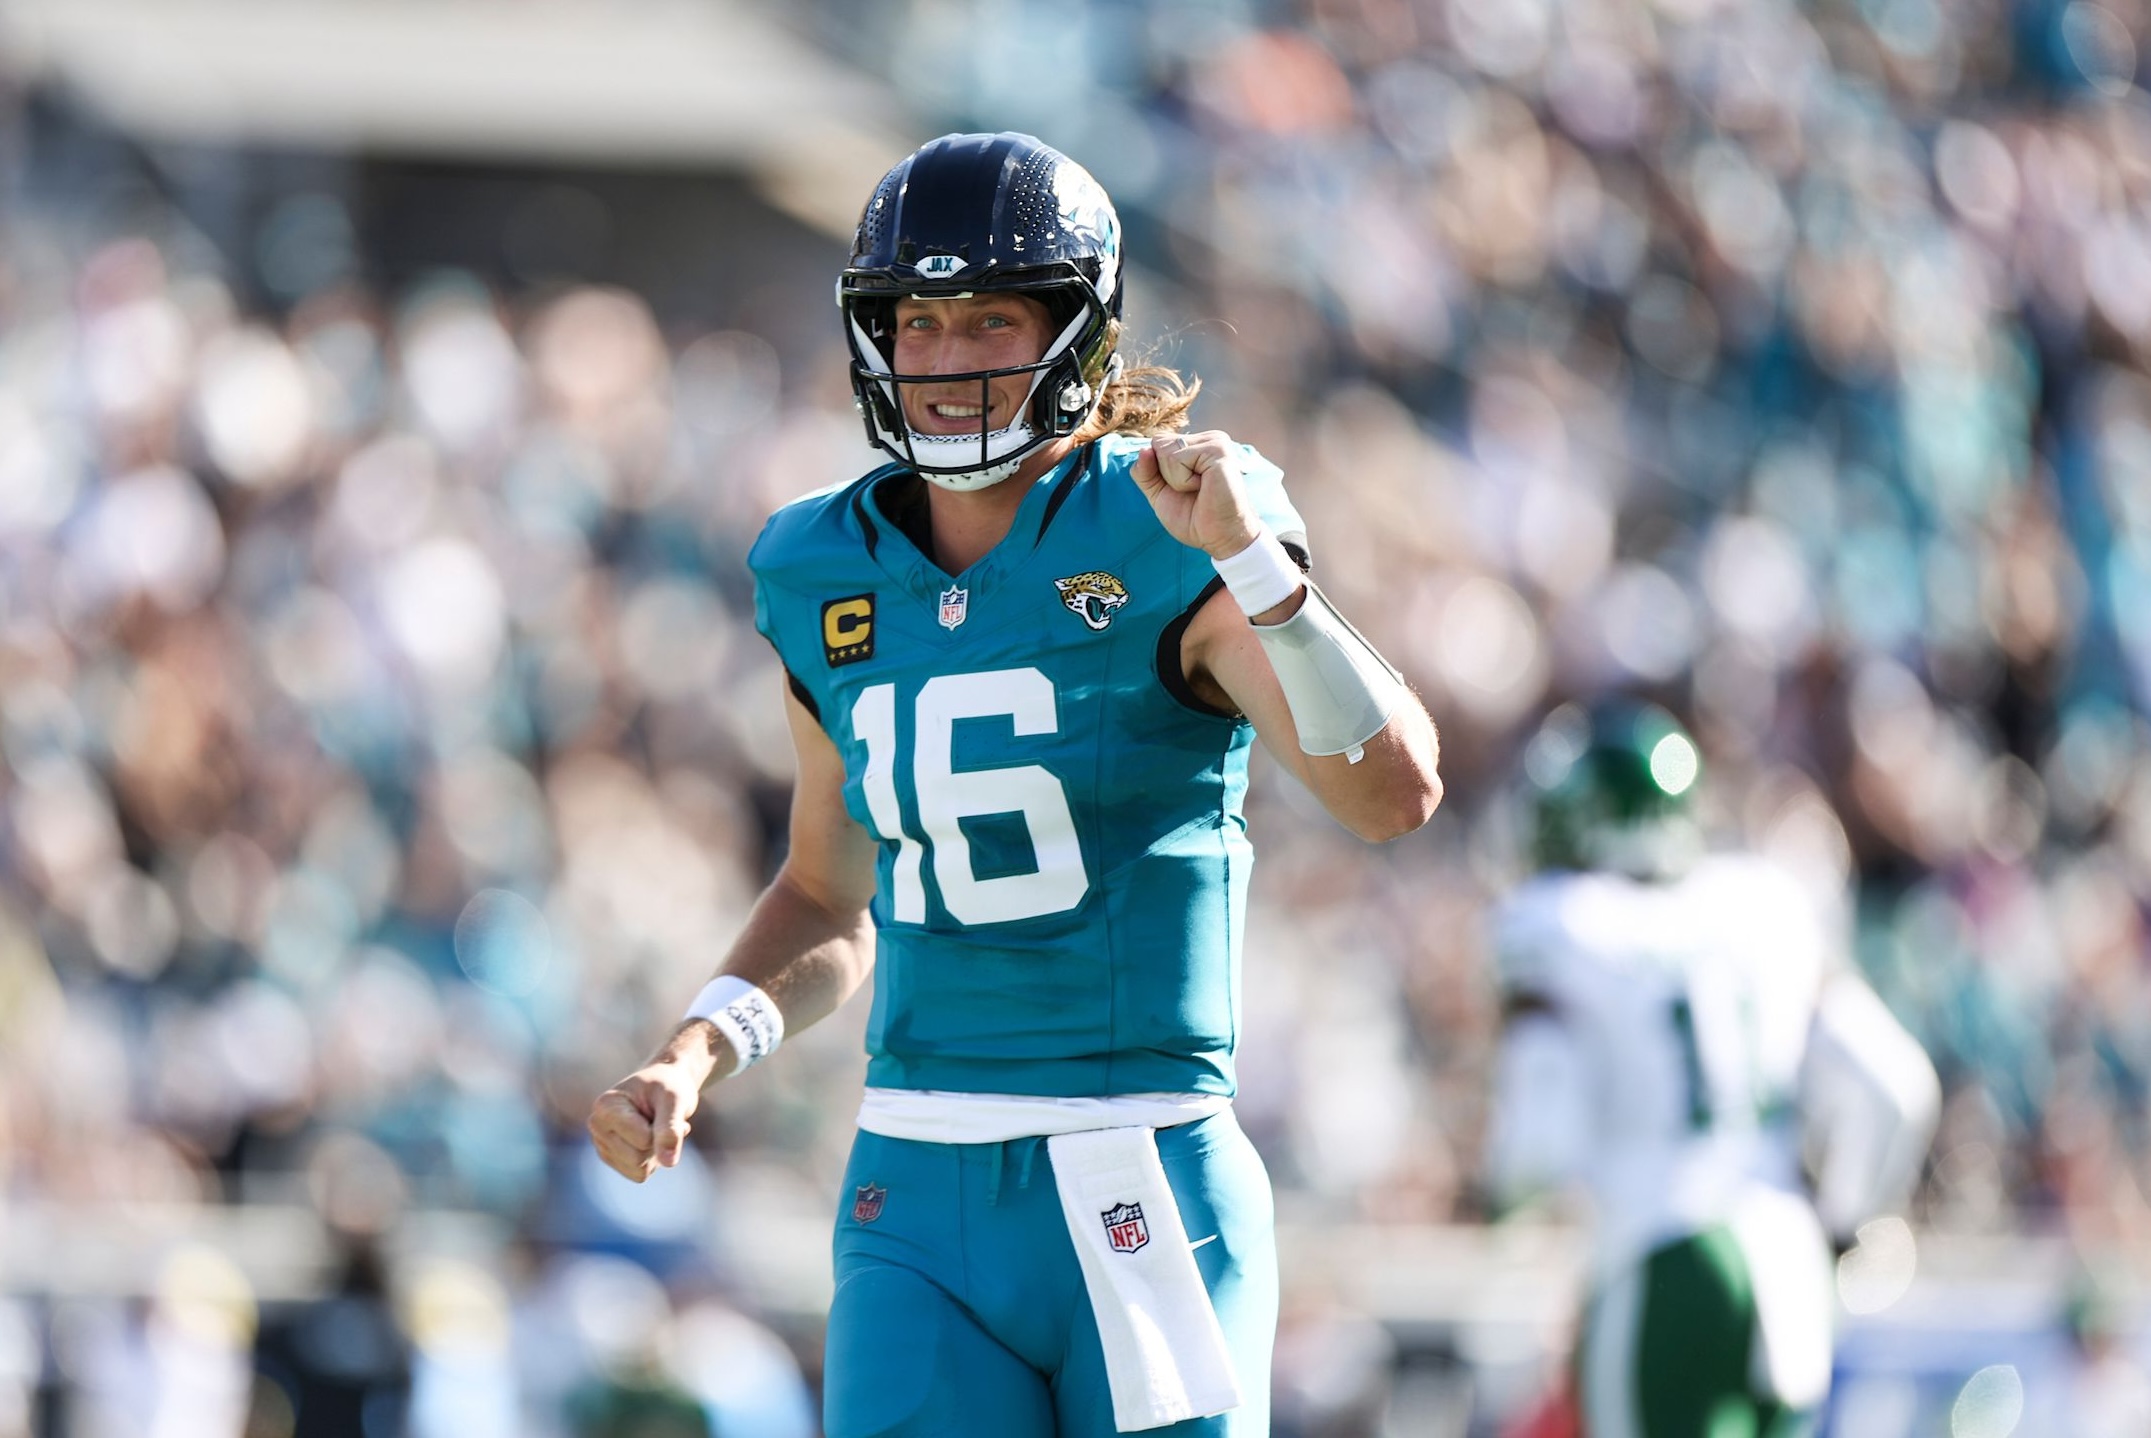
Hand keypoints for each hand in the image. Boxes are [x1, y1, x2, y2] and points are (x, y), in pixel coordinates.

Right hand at [587, 1059, 705, 1181]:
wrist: (664, 1085)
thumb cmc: (669, 1087)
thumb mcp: (675, 1100)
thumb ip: (670, 1128)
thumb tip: (669, 1163)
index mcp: (605, 1106)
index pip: (644, 1139)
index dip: (662, 1128)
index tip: (660, 1105)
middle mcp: (597, 1126)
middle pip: (638, 1158)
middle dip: (658, 1142)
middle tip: (661, 1117)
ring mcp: (602, 1144)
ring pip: (639, 1170)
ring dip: (657, 1152)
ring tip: (655, 1126)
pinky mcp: (612, 1158)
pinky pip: (639, 1175)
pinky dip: (653, 1160)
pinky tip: (651, 1139)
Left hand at [1130, 430, 1264, 559]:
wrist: (1218, 538)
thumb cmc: (1194, 518)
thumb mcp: (1158, 494)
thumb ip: (1144, 472)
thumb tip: (1143, 449)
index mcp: (1198, 444)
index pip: (1157, 443)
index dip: (1158, 471)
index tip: (1183, 488)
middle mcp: (1208, 438)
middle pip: (1158, 443)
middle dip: (1166, 474)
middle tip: (1192, 490)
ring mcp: (1215, 441)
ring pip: (1165, 451)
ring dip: (1176, 480)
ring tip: (1200, 489)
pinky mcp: (1217, 450)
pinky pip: (1176, 459)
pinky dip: (1182, 481)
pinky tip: (1204, 487)